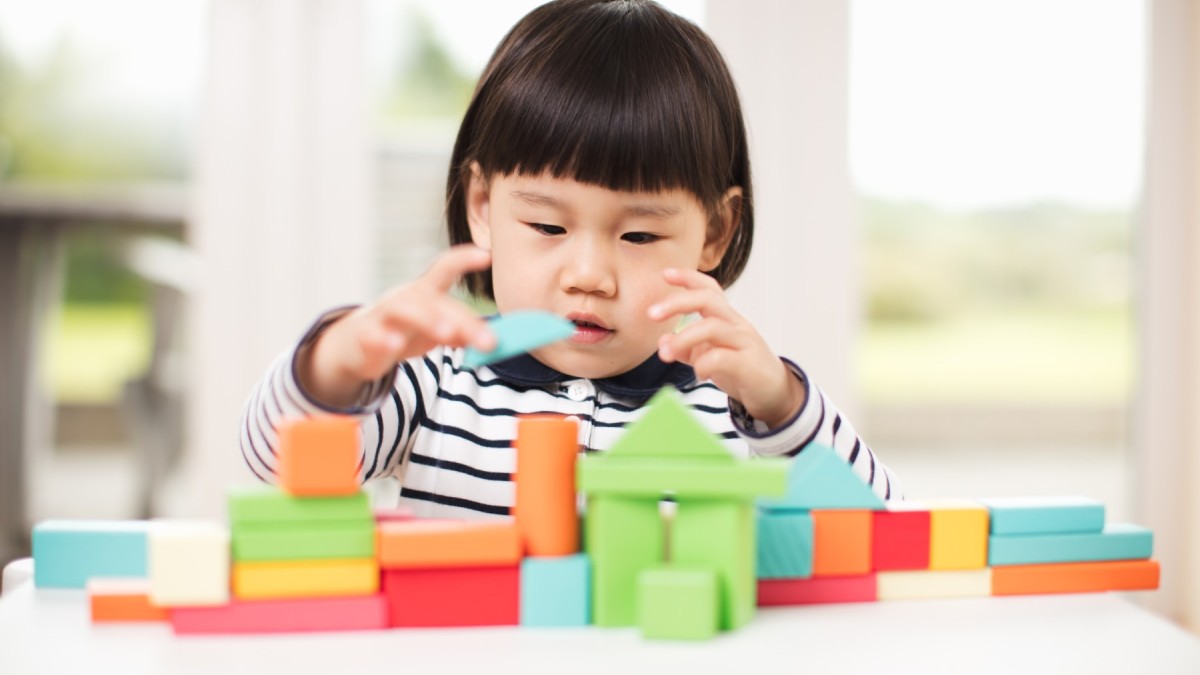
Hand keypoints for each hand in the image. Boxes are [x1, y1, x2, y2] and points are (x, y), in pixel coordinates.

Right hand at [299, 245, 495, 407]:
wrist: (355, 343)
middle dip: (463, 320)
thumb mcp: (434, 330)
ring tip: (447, 333)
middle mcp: (405, 297)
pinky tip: (394, 346)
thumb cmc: (404, 329)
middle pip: (434, 300)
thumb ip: (460, 332)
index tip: (487, 255)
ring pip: (402, 310)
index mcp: (425, 292)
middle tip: (489, 341)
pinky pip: (371, 335)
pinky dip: (382, 339)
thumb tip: (491, 340)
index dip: (464, 260)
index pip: (445, 268)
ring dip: (426, 319)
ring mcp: (382, 315)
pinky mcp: (364, 336)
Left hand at [648, 268, 804, 428]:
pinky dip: (703, 364)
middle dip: (677, 302)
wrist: (776, 393)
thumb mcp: (710, 355)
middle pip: (708, 300)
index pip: (709, 289)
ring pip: (712, 327)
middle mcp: (736, 324)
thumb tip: (662, 341)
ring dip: (683, 338)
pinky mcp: (748, 365)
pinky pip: (722, 358)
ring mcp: (744, 342)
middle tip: (651, 314)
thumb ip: (687, 348)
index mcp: (726, 318)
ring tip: (665, 355)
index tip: (665, 274)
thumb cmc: (741, 370)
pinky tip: (698, 374)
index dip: (688, 278)